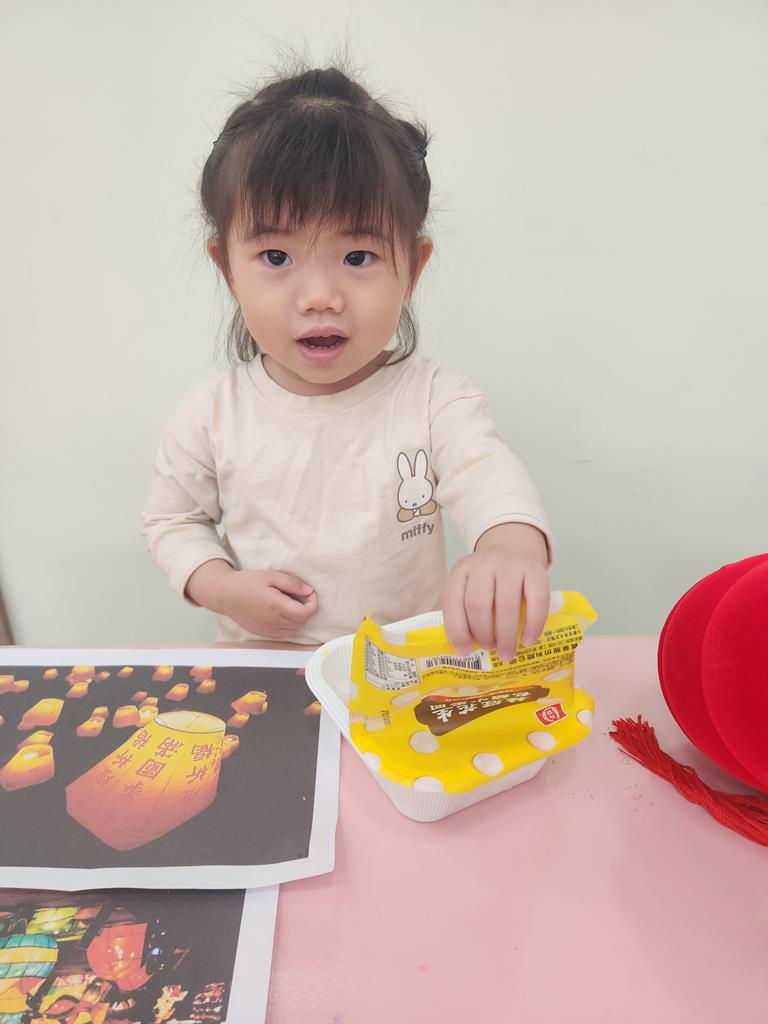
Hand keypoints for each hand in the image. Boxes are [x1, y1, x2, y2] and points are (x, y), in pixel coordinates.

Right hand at [186, 561, 318, 638]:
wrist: (225, 594)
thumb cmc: (246, 583)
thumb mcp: (271, 576)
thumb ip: (292, 583)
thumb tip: (308, 590)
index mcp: (277, 607)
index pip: (306, 613)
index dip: (313, 603)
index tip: (309, 593)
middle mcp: (274, 622)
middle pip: (302, 622)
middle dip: (306, 610)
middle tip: (300, 596)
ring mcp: (268, 630)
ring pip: (294, 630)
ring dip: (298, 619)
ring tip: (290, 604)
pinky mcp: (263, 633)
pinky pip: (283, 634)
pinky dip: (288, 625)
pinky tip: (282, 612)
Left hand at [440, 549, 549, 662]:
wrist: (514, 550)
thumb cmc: (489, 581)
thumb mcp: (469, 587)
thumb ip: (463, 612)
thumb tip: (465, 650)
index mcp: (461, 571)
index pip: (453, 601)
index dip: (457, 630)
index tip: (465, 651)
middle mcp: (484, 564)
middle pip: (478, 604)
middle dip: (483, 634)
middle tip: (489, 650)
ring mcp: (511, 565)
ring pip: (506, 605)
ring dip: (506, 635)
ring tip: (507, 653)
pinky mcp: (536, 571)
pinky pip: (537, 601)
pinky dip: (533, 625)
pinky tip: (528, 641)